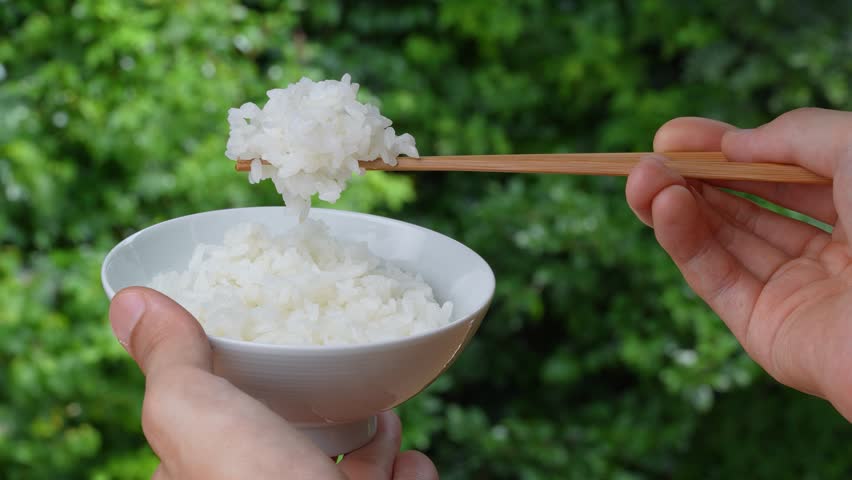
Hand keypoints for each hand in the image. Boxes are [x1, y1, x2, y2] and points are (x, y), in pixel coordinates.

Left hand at [109, 287, 437, 479]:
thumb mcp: (196, 415)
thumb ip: (169, 362)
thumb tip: (129, 302)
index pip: (211, 436)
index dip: (235, 396)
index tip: (264, 360)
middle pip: (288, 452)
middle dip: (323, 414)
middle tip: (341, 384)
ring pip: (346, 476)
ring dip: (375, 444)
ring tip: (387, 420)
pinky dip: (406, 474)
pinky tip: (410, 464)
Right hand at [625, 108, 851, 419]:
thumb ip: (794, 134)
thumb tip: (733, 145)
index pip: (781, 175)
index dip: (729, 150)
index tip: (676, 135)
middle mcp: (831, 253)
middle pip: (745, 209)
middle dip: (693, 178)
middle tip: (648, 157)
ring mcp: (797, 293)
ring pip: (723, 241)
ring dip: (675, 205)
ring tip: (640, 176)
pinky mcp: (765, 330)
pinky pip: (716, 277)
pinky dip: (683, 241)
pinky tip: (662, 206)